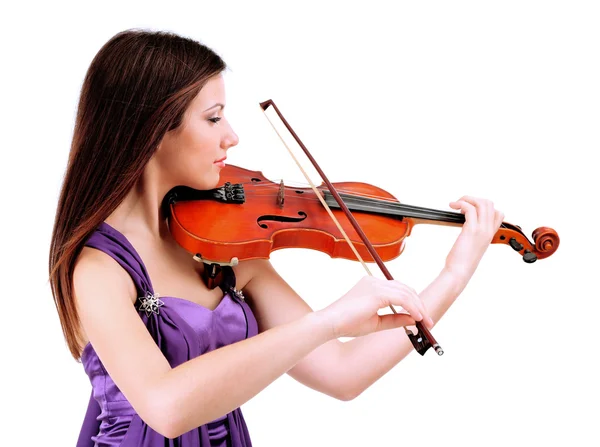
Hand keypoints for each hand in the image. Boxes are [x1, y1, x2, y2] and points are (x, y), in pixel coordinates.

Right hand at [319, 276, 433, 338]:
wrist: (330, 324)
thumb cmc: (347, 324)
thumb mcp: (376, 322)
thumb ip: (395, 319)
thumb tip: (415, 319)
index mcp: (371, 285)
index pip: (398, 290)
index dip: (412, 303)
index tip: (422, 318)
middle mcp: (374, 281)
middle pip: (405, 289)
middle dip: (419, 305)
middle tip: (428, 321)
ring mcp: (375, 285)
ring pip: (406, 292)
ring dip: (419, 307)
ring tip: (426, 322)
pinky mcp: (377, 292)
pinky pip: (402, 298)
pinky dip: (412, 308)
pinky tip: (418, 318)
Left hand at [446, 195, 503, 276]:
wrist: (459, 272)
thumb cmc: (461, 261)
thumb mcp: (472, 246)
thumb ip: (473, 236)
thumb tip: (465, 225)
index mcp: (490, 234)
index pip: (498, 213)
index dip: (484, 207)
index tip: (470, 210)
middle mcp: (488, 231)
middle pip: (489, 204)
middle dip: (474, 199)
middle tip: (461, 204)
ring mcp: (481, 230)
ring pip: (482, 203)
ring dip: (467, 199)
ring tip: (456, 204)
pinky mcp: (471, 230)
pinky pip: (469, 208)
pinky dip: (460, 203)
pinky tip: (453, 206)